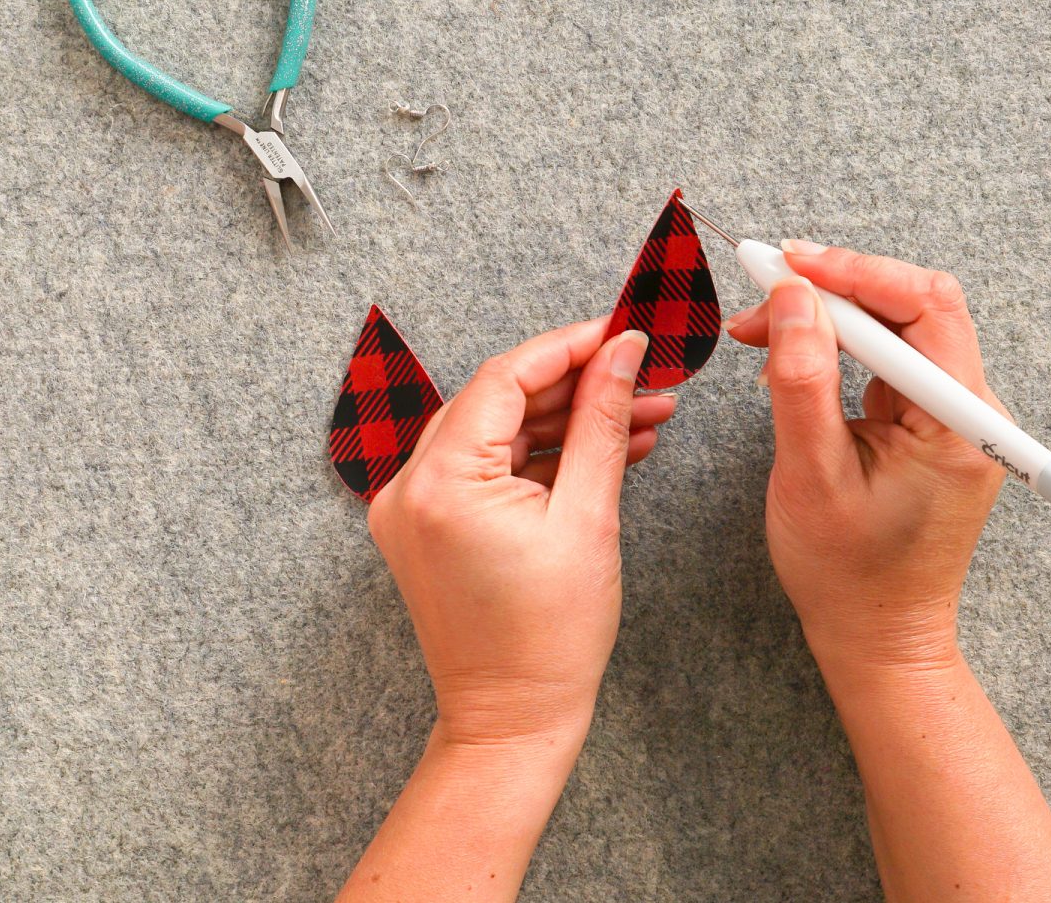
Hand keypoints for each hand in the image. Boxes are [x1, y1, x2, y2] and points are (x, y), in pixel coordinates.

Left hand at [368, 318, 673, 747]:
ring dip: (563, 421)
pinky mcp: (426, 525)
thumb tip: (623, 352)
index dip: (568, 348)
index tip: (621, 332)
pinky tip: (599, 450)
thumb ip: (602, 423)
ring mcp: (410, 508)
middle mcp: (408, 488)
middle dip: (575, 385)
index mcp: (439, 484)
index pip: (503, 379)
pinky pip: (483, 468)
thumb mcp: (588, 518)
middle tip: (641, 374)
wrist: (513, 718)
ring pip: (494, 432)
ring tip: (640, 416)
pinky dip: (537, 457)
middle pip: (497, 400)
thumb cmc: (550, 638)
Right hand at [724, 242, 1007, 675]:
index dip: (854, 274)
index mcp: (959, 424)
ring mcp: (949, 416)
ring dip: (827, 316)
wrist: (878, 639)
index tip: (787, 263)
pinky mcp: (924, 425)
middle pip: (913, 307)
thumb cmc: (847, 575)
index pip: (924, 308)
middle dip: (834, 288)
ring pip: (894, 329)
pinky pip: (884, 363)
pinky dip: (834, 348)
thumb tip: (791, 298)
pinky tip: (787, 356)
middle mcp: (969, 411)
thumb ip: (802, 381)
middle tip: (762, 284)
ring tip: (756, 327)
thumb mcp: (812, 475)